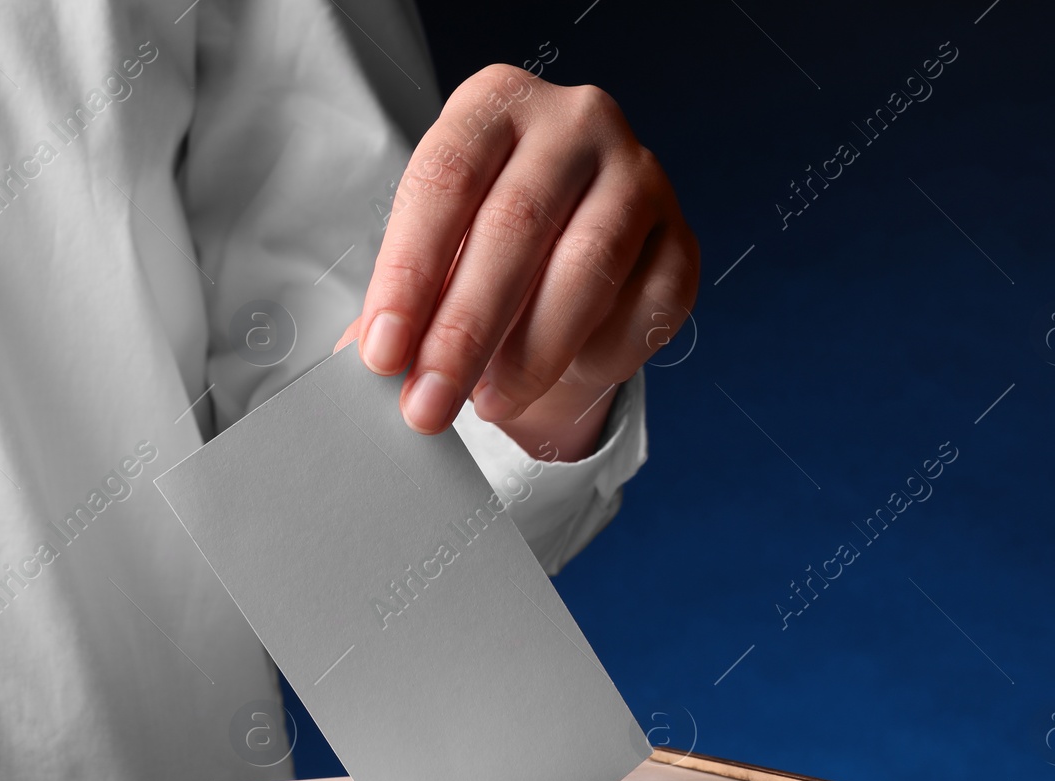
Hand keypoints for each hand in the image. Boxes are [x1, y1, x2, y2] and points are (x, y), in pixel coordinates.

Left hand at [336, 64, 698, 459]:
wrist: (564, 255)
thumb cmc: (480, 245)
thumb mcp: (433, 253)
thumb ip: (406, 298)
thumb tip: (373, 359)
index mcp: (497, 103)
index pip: (446, 180)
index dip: (409, 274)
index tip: (383, 353)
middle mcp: (576, 123)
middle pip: (515, 227)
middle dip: (464, 331)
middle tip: (427, 404)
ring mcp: (640, 177)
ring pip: (588, 268)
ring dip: (531, 353)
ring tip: (486, 404)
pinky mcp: (681, 240)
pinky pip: (646, 306)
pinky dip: (598, 355)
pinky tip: (556, 383)